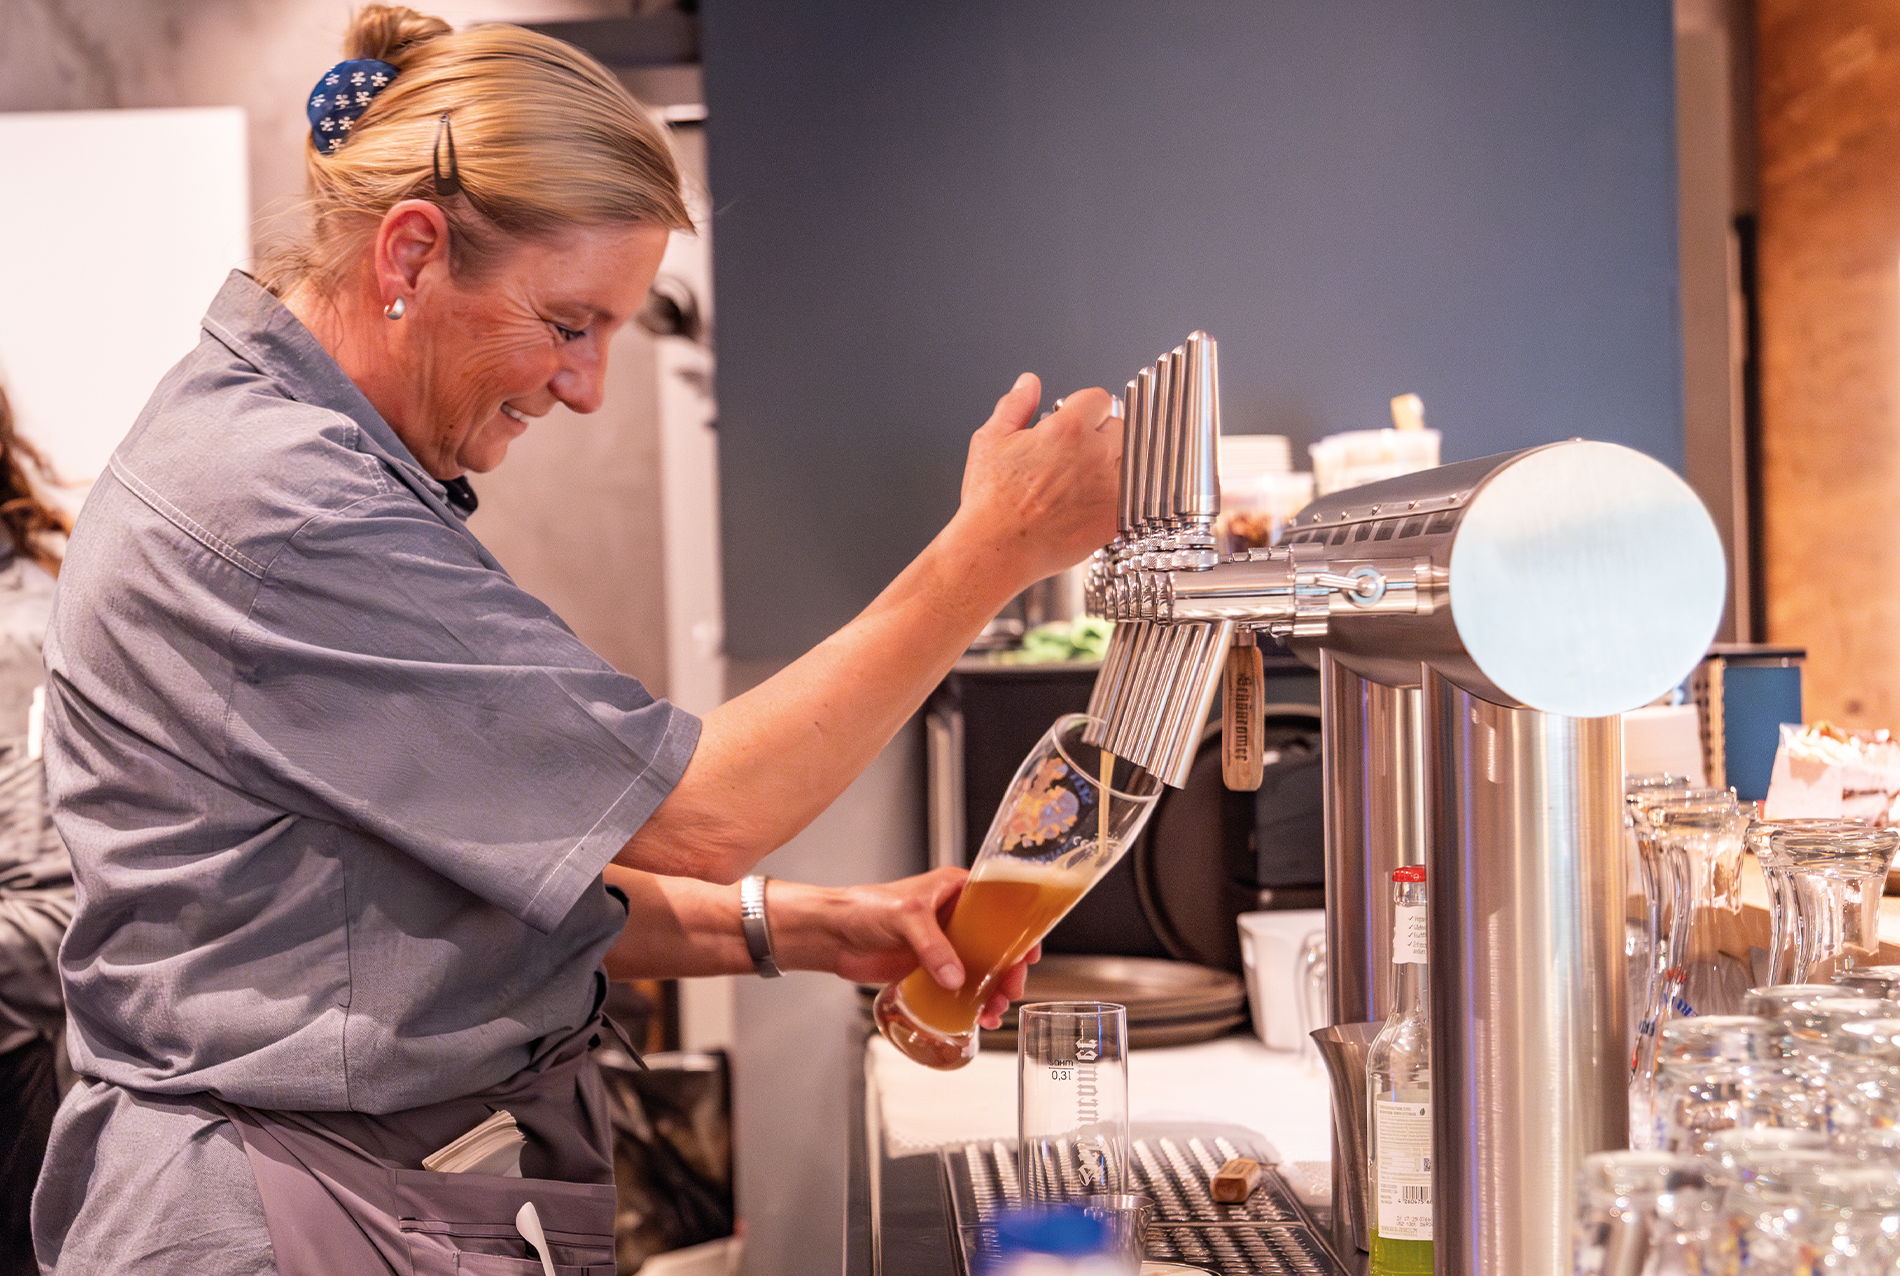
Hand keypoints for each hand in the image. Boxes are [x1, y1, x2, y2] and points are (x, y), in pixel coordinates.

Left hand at [773, 867, 1041, 1028]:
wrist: (832, 935)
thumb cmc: (863, 908)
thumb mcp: (905, 918)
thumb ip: (932, 947)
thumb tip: (956, 978)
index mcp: (955, 890)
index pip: (999, 906)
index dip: (1019, 929)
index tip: (1030, 951)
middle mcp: (954, 916)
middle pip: (995, 943)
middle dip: (1008, 968)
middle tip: (1010, 989)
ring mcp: (943, 944)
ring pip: (980, 968)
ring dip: (991, 990)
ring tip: (994, 1010)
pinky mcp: (930, 968)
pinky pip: (959, 986)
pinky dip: (970, 1002)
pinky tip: (976, 1017)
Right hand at [946, 373, 1121, 596]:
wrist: (997, 548)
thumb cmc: (990, 501)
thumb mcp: (991, 440)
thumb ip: (1014, 406)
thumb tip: (1028, 383)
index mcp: (1068, 429)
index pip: (1099, 398)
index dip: (1084, 409)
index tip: (1074, 422)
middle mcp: (1095, 455)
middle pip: (1121, 426)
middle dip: (1102, 434)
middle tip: (1079, 452)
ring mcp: (1110, 488)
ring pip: (1132, 461)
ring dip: (1116, 463)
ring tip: (1088, 477)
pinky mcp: (1115, 518)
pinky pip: (1134, 496)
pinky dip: (1121, 495)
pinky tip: (1094, 502)